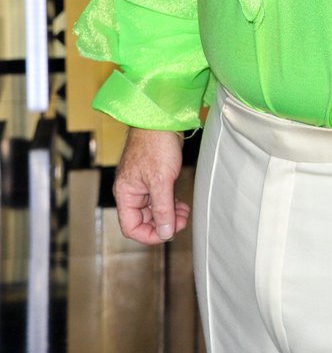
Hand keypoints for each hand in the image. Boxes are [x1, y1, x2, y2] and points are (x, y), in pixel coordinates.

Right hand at [113, 127, 188, 244]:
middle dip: (163, 223)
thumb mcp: (161, 180)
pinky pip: (159, 198)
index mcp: (125, 194)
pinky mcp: (154, 177)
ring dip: (169, 214)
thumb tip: (165, 233)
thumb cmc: (156, 144)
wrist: (162, 118)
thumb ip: (162, 209)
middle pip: (143, 220)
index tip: (168, 233)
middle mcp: (131, 191)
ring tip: (185, 213)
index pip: (131, 227)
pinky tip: (181, 204)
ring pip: (153, 209)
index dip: (149, 235)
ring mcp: (142, 184)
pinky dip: (170, 204)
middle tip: (183, 220)